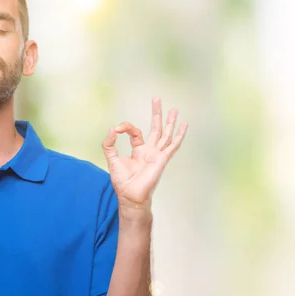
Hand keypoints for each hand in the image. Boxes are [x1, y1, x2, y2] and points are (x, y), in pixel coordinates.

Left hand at [102, 98, 186, 219]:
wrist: (130, 196)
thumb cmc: (123, 182)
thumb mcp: (112, 159)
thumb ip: (109, 144)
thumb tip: (112, 129)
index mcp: (139, 151)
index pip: (135, 132)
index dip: (126, 127)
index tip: (117, 129)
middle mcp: (150, 151)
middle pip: (155, 128)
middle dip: (156, 113)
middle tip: (157, 99)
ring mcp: (157, 154)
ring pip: (166, 134)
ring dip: (170, 121)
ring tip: (175, 109)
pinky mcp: (162, 159)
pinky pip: (173, 145)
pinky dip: (179, 135)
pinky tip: (184, 125)